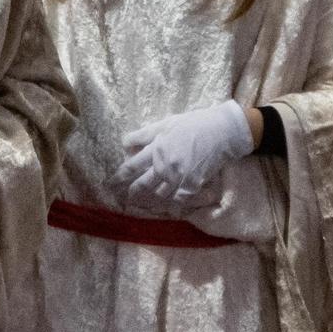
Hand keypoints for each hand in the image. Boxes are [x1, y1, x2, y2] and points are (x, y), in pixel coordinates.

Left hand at [115, 100, 255, 206]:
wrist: (222, 132)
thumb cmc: (193, 124)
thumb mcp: (165, 124)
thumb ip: (144, 135)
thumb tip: (125, 144)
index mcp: (156, 150)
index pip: (132, 167)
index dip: (119, 176)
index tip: (110, 183)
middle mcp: (165, 166)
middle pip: (143, 185)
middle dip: (132, 193)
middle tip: (123, 199)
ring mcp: (180, 177)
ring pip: (159, 195)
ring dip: (149, 201)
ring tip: (142, 205)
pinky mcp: (193, 185)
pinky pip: (178, 199)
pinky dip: (171, 205)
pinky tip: (166, 207)